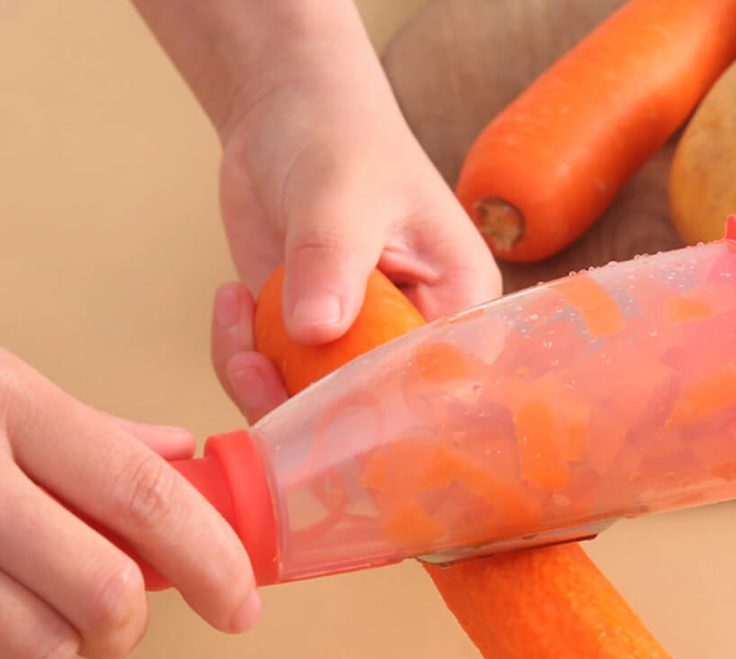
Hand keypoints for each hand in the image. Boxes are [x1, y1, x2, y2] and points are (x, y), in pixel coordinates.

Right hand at [0, 349, 259, 658]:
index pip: (145, 496)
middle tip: (121, 615)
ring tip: (37, 607)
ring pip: (34, 651)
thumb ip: (94, 432)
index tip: (241, 604)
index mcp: (8, 405)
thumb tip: (180, 450)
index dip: (211, 559)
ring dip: (57, 648)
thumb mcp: (1, 388)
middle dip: (129, 623)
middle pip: (102, 590)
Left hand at [131, 0, 500, 423]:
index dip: (381, 411)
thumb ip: (331, 259)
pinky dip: (239, 357)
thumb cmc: (341, 138)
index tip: (320, 402)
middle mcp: (411, 338)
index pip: (433, 384)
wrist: (288, 117)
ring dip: (260, 383)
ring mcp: (354, 345)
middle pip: (372, 414)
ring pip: (313, 410)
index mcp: (454, 307)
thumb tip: (316, 329)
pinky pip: (273, 382)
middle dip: (305, 407)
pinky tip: (231, 299)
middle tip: (251, 365)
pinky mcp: (307, 343)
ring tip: (236, 313)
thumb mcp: (341, 192)